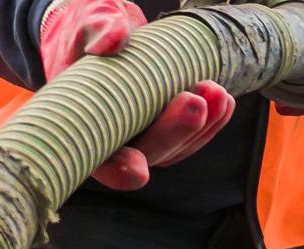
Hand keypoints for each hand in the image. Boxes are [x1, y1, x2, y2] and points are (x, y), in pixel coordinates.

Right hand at [39, 0, 235, 190]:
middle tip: (195, 100)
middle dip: (174, 133)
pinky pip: (190, 137)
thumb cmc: (88, 31)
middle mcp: (110, 139)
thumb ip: (98, 28)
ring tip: (216, 91)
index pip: (95, 158)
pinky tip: (223, 101)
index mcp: (79, 123)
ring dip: (200, 128)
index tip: (137, 171)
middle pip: (144, 155)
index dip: (116, 170)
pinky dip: (211, 122)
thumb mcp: (88, 22)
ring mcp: (140, 137)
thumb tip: (113, 40)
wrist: (106, 31)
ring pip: (172, 150)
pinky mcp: (163, 127)